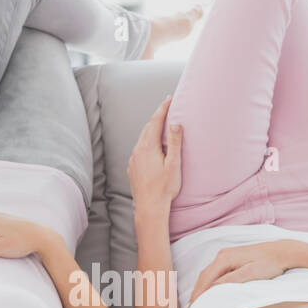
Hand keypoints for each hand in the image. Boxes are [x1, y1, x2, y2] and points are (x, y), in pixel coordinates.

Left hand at [127, 96, 182, 216]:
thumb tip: (175, 123)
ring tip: (160, 126)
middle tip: (166, 108)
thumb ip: (174, 142)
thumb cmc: (164, 188)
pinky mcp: (132, 168)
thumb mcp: (173, 164)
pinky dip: (146, 144)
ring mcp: (133, 160)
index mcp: (148, 147)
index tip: (169, 99)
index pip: (155, 122)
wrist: (149, 207)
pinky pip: (138, 150)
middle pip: (147, 129)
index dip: (162, 109)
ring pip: (142, 139)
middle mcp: (137, 151)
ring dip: (151, 131)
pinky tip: (152, 148)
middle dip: (156, 118)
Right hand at [188, 241, 297, 305]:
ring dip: (200, 289)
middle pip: (203, 277)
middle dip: (195, 294)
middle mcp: (222, 254)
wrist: (283, 252)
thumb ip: (231, 281)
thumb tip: (212, 289)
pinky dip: (208, 284)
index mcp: (225, 258)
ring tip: (196, 305)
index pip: (205, 280)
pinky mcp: (231, 258)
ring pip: (207, 275)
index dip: (197, 296)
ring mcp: (226, 255)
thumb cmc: (270, 263)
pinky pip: (214, 273)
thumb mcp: (251, 274)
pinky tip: (207, 293)